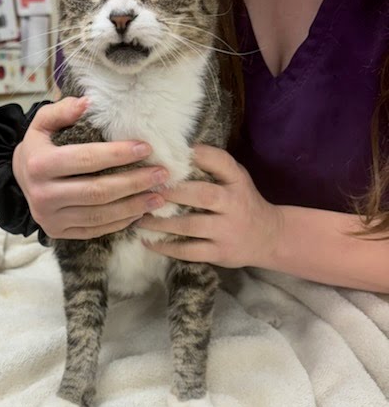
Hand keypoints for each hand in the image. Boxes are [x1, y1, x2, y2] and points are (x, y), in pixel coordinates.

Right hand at [12, 97, 168, 238]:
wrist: (19, 179)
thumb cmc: (39, 147)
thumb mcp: (42, 123)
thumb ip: (62, 110)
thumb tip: (88, 103)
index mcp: (39, 165)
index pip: (85, 160)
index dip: (118, 154)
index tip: (145, 148)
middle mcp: (42, 196)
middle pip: (97, 192)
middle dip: (133, 182)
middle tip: (160, 173)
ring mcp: (50, 218)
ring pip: (99, 215)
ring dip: (133, 206)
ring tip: (158, 195)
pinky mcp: (58, 232)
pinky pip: (95, 230)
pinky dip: (121, 222)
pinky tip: (140, 211)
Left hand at [137, 144, 283, 267]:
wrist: (269, 237)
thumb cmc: (242, 202)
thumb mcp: (236, 180)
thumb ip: (213, 168)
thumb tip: (173, 153)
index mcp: (237, 181)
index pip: (220, 162)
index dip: (197, 155)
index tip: (170, 153)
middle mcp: (234, 204)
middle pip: (201, 195)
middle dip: (170, 191)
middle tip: (143, 188)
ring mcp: (227, 230)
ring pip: (189, 225)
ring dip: (160, 222)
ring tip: (138, 217)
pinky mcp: (220, 253)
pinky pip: (188, 250)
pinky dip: (166, 246)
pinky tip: (147, 241)